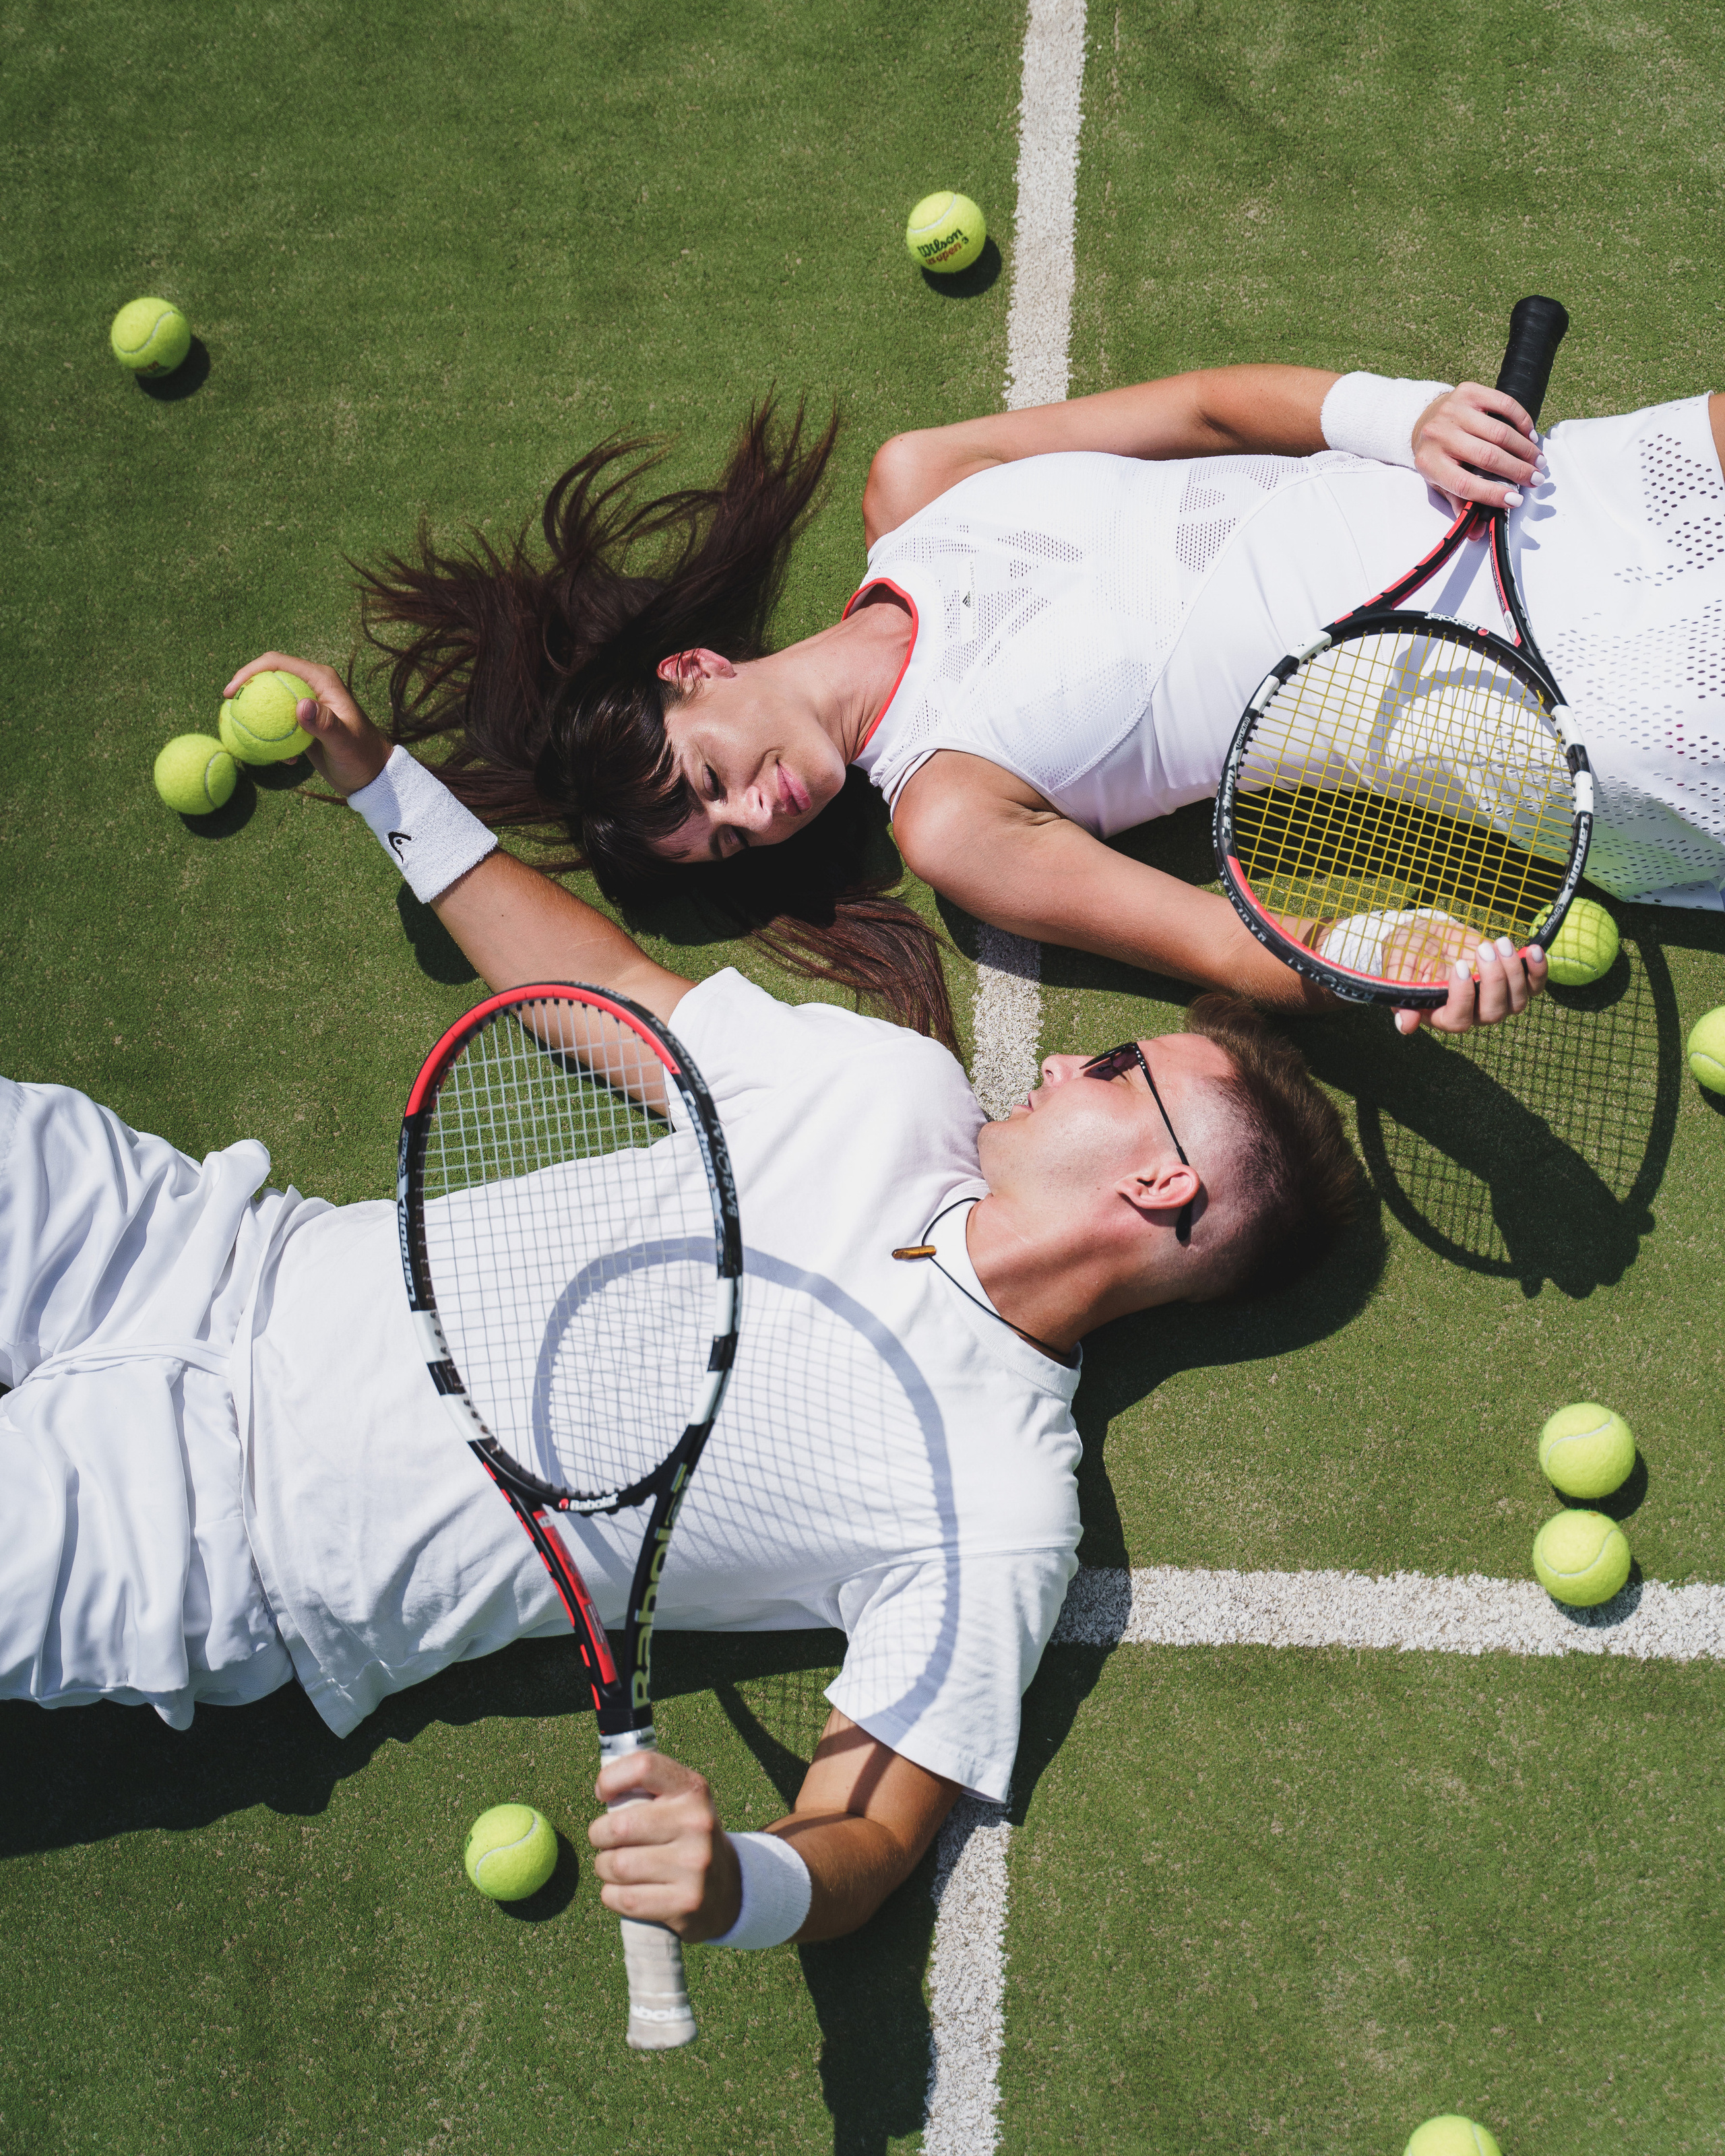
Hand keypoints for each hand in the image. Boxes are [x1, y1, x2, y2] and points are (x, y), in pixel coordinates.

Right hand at [223, 652, 391, 797]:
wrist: (372, 776)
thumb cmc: (362, 756)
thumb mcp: (343, 741)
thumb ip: (324, 723)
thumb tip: (300, 706)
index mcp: (321, 679)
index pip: (277, 663)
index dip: (249, 671)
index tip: (231, 692)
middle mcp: (312, 687)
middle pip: (268, 677)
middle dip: (246, 690)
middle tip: (229, 710)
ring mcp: (306, 704)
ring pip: (270, 700)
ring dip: (256, 716)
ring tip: (248, 736)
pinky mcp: (303, 723)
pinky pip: (277, 723)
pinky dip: (272, 737)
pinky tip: (282, 759)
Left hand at [590, 1747, 743, 1942]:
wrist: (726, 1887)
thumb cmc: (685, 1837)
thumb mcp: (679, 1803)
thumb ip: (646, 1789)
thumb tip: (604, 1790)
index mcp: (693, 1791)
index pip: (643, 1767)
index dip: (610, 1778)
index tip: (604, 1793)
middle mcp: (697, 1824)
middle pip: (619, 1826)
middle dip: (598, 1835)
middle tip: (604, 1840)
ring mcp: (694, 1866)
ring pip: (617, 1865)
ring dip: (603, 1867)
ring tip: (614, 1866)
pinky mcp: (685, 1903)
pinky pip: (624, 1898)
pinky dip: (611, 1895)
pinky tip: (622, 1890)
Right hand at [1392, 930, 1547, 1036]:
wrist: (1427, 936)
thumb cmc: (1410, 953)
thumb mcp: (1399, 968)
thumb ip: (1402, 993)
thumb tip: (1406, 1026)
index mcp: (1441, 1015)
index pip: (1459, 1020)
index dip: (1463, 997)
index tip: (1460, 965)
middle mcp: (1471, 1014)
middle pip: (1493, 1013)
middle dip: (1494, 980)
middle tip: (1484, 949)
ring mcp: (1495, 1000)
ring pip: (1516, 1002)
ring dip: (1513, 972)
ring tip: (1500, 943)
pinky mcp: (1511, 983)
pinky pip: (1533, 986)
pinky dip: (1538, 971)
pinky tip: (1533, 951)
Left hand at [1411, 383, 1545, 513]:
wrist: (1423, 421)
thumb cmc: (1437, 455)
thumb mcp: (1441, 482)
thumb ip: (1460, 505)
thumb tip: (1477, 533)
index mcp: (1430, 463)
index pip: (1465, 483)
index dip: (1493, 494)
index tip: (1515, 499)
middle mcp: (1439, 435)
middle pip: (1488, 456)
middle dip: (1517, 471)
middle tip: (1535, 479)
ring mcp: (1454, 411)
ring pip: (1500, 432)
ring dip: (1524, 449)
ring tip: (1536, 460)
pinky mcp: (1468, 392)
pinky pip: (1503, 404)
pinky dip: (1521, 421)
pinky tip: (1529, 435)